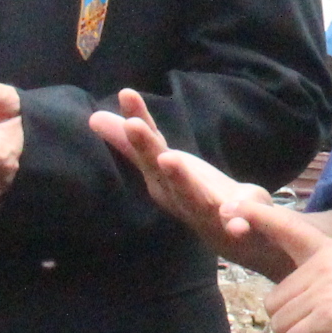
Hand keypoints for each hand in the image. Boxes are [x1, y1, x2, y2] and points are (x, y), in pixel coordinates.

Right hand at [90, 89, 294, 272]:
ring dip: (180, 179)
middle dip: (147, 148)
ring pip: (192, 197)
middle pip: (161, 169)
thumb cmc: (194, 196)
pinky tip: (237, 220)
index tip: (126, 92)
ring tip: (168, 158)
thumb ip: (135, 141)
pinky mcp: (235, 226)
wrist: (236, 240)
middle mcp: (178, 195)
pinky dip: (236, 222)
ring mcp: (205, 212)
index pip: (148, 145)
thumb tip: (94, 117)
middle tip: (133, 125)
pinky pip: (235, 224)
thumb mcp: (165, 165)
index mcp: (162, 178)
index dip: (137, 122)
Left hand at [251, 203, 331, 332]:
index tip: (229, 211)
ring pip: (282, 328)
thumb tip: (288, 320)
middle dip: (295, 326)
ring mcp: (323, 290)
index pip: (287, 227)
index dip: (258, 218)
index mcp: (329, 251)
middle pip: (273, 305)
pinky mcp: (327, 317)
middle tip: (331, 330)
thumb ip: (321, 287)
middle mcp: (321, 266)